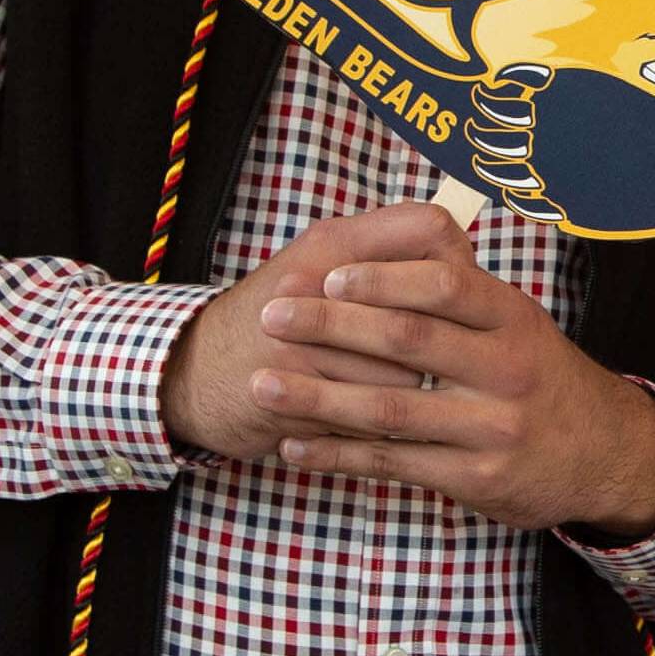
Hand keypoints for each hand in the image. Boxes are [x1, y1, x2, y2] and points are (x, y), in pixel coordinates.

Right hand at [156, 205, 469, 463]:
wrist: (191, 372)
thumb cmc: (274, 319)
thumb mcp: (319, 265)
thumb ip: (384, 255)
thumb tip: (463, 265)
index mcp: (333, 242)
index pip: (431, 229)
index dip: (459, 264)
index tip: (458, 296)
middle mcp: (318, 283)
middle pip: (426, 309)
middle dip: (443, 342)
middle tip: (445, 357)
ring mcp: (303, 342)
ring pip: (407, 371)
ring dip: (416, 392)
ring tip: (404, 394)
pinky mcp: (295, 395)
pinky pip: (373, 416)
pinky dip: (386, 426)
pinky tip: (378, 422)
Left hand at [242, 212, 654, 536]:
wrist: (604, 454)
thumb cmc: (538, 376)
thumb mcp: (518, 322)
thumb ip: (460, 290)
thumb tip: (392, 240)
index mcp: (511, 318)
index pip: (443, 284)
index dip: (381, 278)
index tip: (326, 275)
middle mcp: (506, 369)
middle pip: (408, 340)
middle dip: (331, 327)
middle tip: (271, 316)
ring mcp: (492, 428)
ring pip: (390, 409)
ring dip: (318, 397)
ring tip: (262, 384)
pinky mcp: (476, 478)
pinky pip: (394, 463)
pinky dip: (338, 455)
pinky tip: (295, 446)